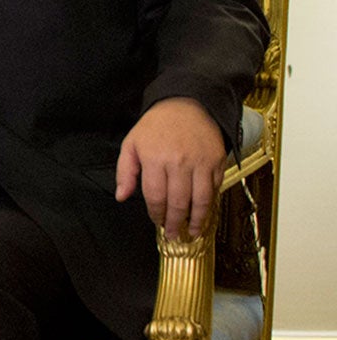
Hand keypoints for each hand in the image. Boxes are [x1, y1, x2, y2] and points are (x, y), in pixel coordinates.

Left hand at [116, 96, 226, 239]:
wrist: (188, 104)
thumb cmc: (156, 126)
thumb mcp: (132, 144)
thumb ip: (125, 172)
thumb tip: (122, 196)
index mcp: (155, 159)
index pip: (155, 196)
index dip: (156, 213)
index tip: (157, 222)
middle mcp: (179, 163)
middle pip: (178, 202)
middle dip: (175, 223)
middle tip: (174, 235)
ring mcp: (201, 163)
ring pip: (201, 199)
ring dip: (198, 220)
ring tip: (194, 232)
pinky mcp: (217, 161)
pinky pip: (215, 188)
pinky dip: (211, 204)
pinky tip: (206, 213)